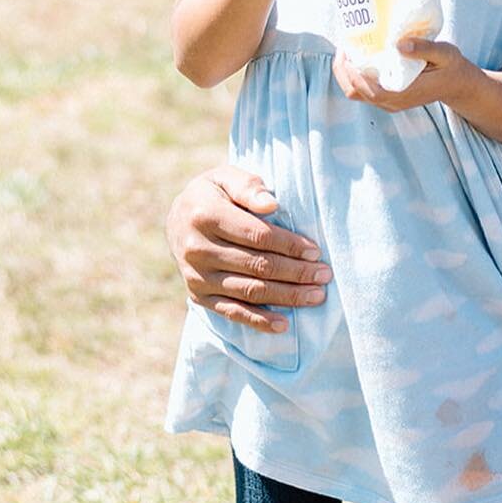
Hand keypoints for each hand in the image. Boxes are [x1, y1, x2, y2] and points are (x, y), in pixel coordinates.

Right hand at [166, 166, 331, 331]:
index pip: (257, 236)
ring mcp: (197, 276)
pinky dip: (258, 320)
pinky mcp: (198, 296)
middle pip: (257, 265)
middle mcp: (198, 249)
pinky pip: (232, 311)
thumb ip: (248, 187)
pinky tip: (283, 324)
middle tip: (324, 275)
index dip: (289, 245)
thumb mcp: (225, 177)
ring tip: (316, 296)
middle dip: (296, 272)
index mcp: (206, 216)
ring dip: (286, 296)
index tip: (316, 251)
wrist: (177, 219)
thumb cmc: (212, 194)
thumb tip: (271, 205)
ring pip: (250, 290)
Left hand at [332, 37, 476, 112]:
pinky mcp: (387, 98)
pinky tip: (358, 57)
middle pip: (356, 93)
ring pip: (356, 93)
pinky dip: (354, 75)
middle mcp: (393, 102)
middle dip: (343, 70)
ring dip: (347, 73)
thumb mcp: (444, 53)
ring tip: (348, 49)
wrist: (457, 84)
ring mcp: (389, 102)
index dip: (353, 74)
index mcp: (405, 93)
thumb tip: (399, 44)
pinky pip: (363, 91)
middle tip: (344, 45)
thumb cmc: (451, 67)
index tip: (347, 51)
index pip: (370, 90)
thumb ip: (424, 48)